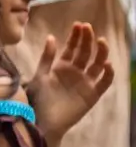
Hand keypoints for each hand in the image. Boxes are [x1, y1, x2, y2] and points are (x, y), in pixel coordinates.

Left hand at [27, 23, 112, 140]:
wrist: (41, 121)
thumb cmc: (37, 100)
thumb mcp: (40, 76)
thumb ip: (46, 58)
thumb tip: (51, 36)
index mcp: (61, 67)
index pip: (72, 48)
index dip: (75, 37)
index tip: (78, 25)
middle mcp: (75, 73)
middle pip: (85, 53)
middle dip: (87, 40)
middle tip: (87, 27)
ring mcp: (85, 83)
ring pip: (97, 64)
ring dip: (101, 52)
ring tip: (101, 41)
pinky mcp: (92, 95)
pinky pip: (104, 83)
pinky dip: (108, 73)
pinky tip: (107, 64)